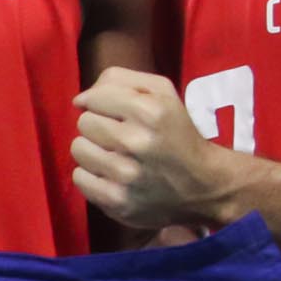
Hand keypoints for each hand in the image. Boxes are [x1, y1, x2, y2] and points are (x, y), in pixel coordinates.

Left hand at [71, 68, 238, 231]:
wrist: (202, 185)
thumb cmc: (177, 133)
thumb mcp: (162, 93)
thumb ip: (120, 80)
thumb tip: (80, 99)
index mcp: (150, 111)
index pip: (94, 98)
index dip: (101, 103)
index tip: (114, 112)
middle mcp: (137, 142)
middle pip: (84, 123)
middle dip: (99, 126)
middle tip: (119, 136)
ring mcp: (125, 175)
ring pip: (78, 149)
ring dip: (92, 150)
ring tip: (114, 155)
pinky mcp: (116, 201)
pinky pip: (79, 178)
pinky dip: (91, 175)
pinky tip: (111, 175)